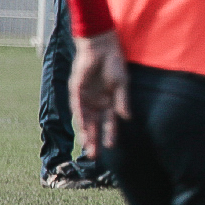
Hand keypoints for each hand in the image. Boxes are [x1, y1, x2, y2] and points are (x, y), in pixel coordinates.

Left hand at [70, 31, 128, 159]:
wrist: (101, 48)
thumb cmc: (114, 63)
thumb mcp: (122, 84)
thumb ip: (123, 101)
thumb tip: (128, 117)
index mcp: (110, 101)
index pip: (109, 123)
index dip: (110, 134)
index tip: (111, 147)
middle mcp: (97, 102)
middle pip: (96, 125)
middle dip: (95, 140)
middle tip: (95, 156)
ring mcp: (86, 98)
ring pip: (86, 121)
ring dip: (87, 134)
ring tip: (88, 148)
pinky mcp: (77, 92)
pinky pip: (78, 109)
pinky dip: (81, 120)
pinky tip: (83, 130)